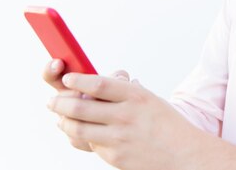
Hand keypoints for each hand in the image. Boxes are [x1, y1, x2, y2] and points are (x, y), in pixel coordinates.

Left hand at [47, 73, 202, 169]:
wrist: (183, 155)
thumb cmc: (165, 124)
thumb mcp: (149, 99)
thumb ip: (123, 92)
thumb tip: (94, 83)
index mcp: (136, 96)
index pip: (99, 84)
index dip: (78, 80)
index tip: (67, 78)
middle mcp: (126, 116)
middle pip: (80, 107)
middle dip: (60, 103)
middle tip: (52, 101)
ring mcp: (119, 139)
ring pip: (78, 128)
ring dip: (63, 121)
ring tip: (60, 117)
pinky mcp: (114, 157)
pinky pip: (90, 144)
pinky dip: (80, 137)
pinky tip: (77, 132)